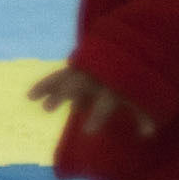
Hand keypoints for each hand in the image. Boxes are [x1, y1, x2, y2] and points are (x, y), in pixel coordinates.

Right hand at [29, 65, 156, 139]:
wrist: (135, 45)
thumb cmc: (138, 77)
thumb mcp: (144, 95)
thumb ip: (144, 114)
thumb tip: (147, 134)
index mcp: (116, 83)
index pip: (105, 102)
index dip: (97, 116)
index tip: (88, 132)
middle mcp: (98, 74)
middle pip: (77, 84)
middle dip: (62, 95)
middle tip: (47, 109)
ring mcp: (87, 67)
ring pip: (64, 76)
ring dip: (47, 87)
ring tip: (31, 98)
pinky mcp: (79, 64)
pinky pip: (60, 74)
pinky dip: (47, 84)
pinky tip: (32, 94)